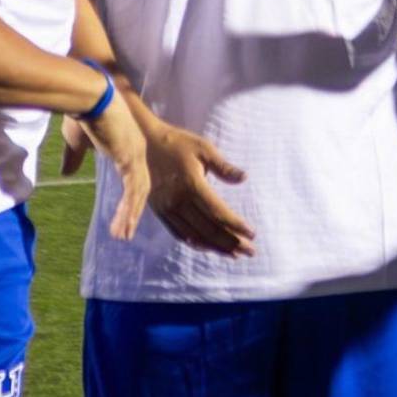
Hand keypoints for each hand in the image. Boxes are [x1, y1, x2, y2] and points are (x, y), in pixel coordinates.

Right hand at [79, 89, 150, 238]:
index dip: (129, 197)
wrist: (87, 94)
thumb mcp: (76, 140)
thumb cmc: (83, 111)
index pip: (133, 176)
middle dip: (132, 211)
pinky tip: (125, 225)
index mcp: (126, 144)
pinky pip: (134, 189)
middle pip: (140, 187)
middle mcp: (136, 149)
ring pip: (139, 192)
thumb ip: (74, 156)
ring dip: (131, 215)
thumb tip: (67, 173)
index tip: (122, 216)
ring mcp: (136, 153)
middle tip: (123, 233)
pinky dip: (130, 209)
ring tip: (122, 235)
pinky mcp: (130, 157)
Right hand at [144, 122, 254, 257]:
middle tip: (250, 251)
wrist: (143, 144)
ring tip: (234, 253)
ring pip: (195, 236)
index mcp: (191, 185)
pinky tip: (209, 247)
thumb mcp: (203, 148)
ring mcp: (167, 209)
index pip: (218, 212)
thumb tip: (244, 178)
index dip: (236, 225)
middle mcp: (178, 201)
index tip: (252, 233)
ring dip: (216, 247)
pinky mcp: (160, 212)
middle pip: (209, 229)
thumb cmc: (177, 142)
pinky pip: (180, 234)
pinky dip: (197, 243)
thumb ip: (223, 167)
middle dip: (231, 242)